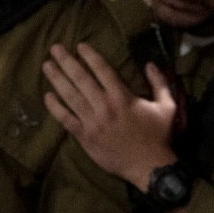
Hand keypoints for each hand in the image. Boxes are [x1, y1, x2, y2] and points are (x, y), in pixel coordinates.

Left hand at [41, 43, 179, 192]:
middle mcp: (105, 106)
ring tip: (46, 66)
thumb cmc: (158, 136)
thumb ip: (160, 83)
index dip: (90, 56)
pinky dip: (56, 108)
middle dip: (67, 62)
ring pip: (71, 96)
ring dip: (57, 80)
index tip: (80, 45)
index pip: (102, 70)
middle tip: (54, 48)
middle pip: (81, 79)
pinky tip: (47, 96)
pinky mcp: (86, 137)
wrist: (149, 167)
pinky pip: (67, 120)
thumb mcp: (167, 107)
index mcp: (123, 97)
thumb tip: (150, 64)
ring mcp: (93, 122)